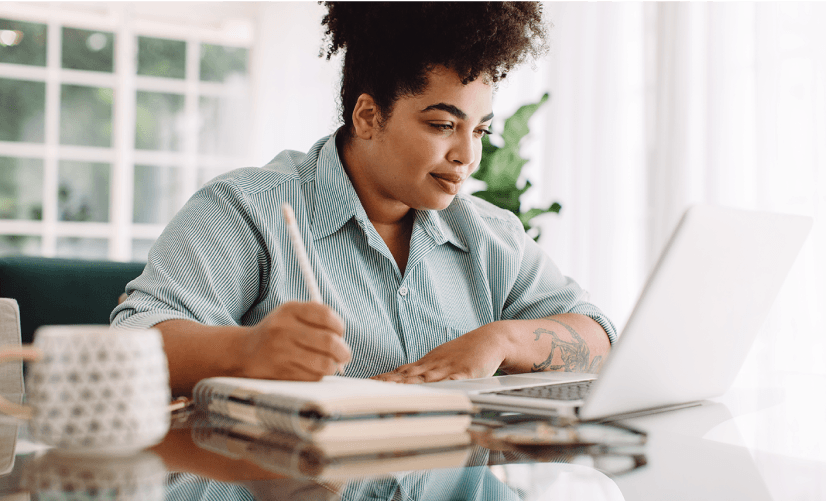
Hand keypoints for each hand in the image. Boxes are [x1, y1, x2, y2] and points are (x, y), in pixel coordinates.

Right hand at [241, 301, 349, 380]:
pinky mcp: (281, 372)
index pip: (326, 316)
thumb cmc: (278, 332)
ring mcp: (281, 352)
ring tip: (330, 364)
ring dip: (332, 366)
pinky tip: (312, 370)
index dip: (339, 326)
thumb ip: (317, 318)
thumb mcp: (291, 315)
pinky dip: (318, 375)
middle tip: (345, 355)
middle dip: (343, 351)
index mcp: (289, 310)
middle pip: (329, 342)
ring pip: (324, 363)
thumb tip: (343, 339)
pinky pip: (313, 377)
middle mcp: (284, 329)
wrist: (245, 351)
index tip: (340, 333)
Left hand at [371, 325, 510, 382]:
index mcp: (426, 365)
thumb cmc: (464, 353)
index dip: (383, 380)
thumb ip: (421, 372)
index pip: (399, 374)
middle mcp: (433, 366)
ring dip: (408, 386)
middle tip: (372, 391)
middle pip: (407, 377)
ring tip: (394, 393)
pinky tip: (435, 391)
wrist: (489, 340)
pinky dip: (443, 386)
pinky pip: (453, 381)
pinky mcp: (466, 373)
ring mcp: (448, 369)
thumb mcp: (438, 362)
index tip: (366, 386)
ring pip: (425, 379)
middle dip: (390, 385)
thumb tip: (399, 378)